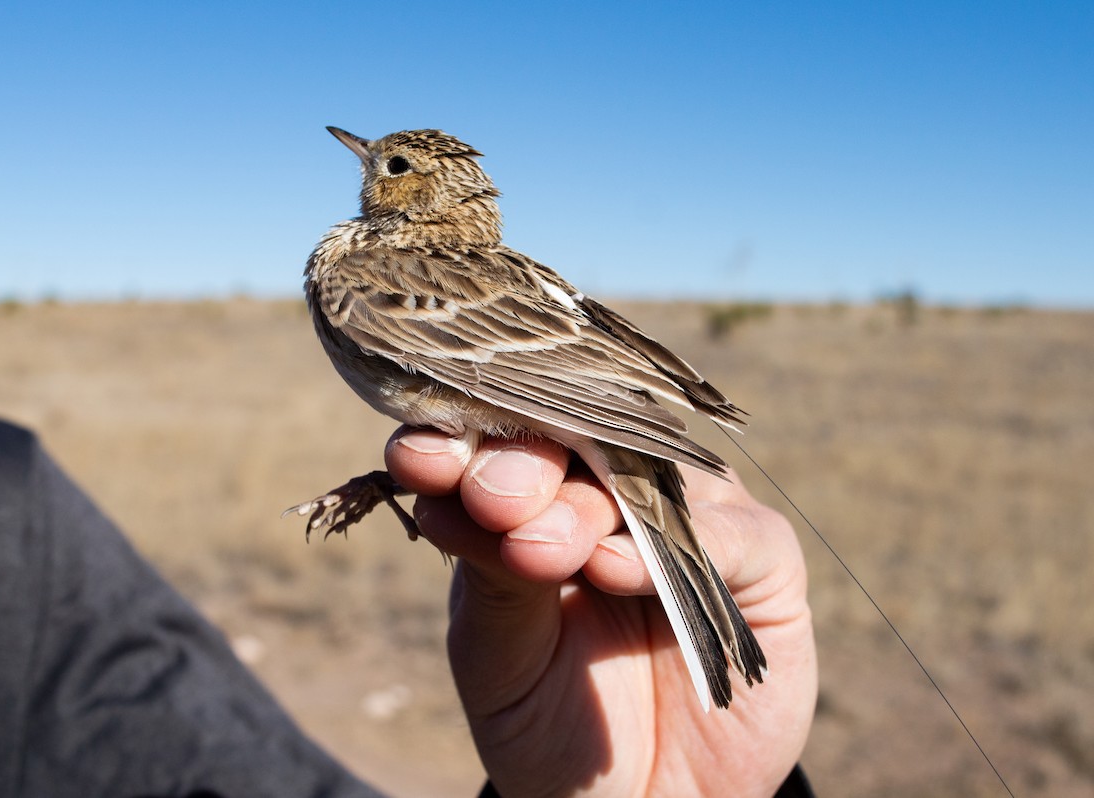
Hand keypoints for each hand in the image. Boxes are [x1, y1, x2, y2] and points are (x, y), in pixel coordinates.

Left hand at [385, 427, 816, 797]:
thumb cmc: (549, 723)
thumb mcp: (499, 654)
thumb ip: (490, 574)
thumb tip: (448, 498)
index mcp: (538, 498)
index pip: (500, 442)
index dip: (461, 439)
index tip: (417, 457)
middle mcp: (615, 492)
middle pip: (575, 444)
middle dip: (524, 467)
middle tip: (492, 500)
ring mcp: (689, 518)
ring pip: (649, 477)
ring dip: (588, 505)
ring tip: (540, 546)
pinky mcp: (760, 558)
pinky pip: (729, 533)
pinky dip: (674, 545)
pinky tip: (613, 567)